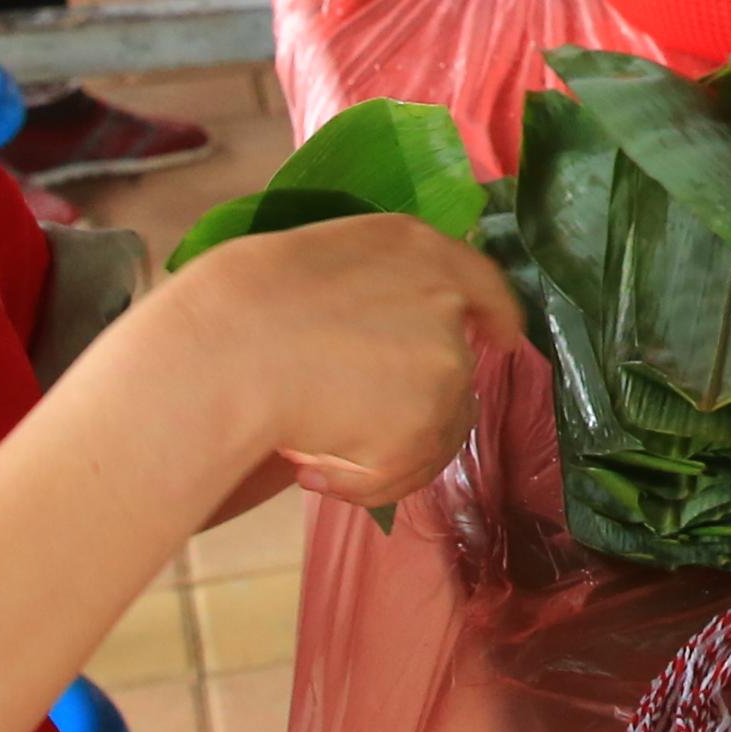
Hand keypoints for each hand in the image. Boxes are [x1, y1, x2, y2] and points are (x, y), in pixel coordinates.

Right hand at [146, 212, 518, 512]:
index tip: (503, 340)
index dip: (497, 318)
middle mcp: (444, 301)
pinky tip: (313, 469)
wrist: (226, 351)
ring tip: (316, 453)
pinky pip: (403, 471)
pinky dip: (363, 483)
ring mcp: (444, 362)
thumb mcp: (327, 267)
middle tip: (349, 425)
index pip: (485, 284)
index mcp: (419, 248)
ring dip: (382, 452)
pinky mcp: (426, 422)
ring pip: (436, 431)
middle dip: (413, 409)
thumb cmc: (245, 311)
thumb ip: (380, 292)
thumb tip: (395, 346)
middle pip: (458, 374)